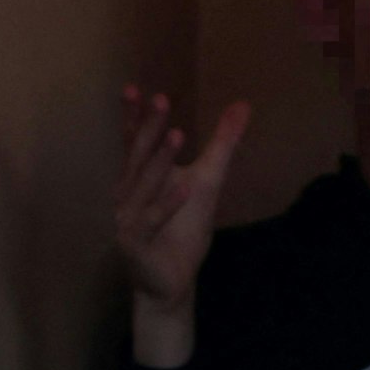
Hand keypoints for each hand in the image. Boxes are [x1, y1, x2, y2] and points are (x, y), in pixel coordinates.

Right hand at [114, 85, 249, 364]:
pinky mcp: (135, 242)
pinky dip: (167, 203)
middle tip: (161, 100)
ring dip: (159, 161)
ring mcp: (127, 218)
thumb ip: (222, 143)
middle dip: (149, 128)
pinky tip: (185, 187)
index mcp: (138, 178)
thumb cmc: (183, 229)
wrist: (173, 281)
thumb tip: (242, 105)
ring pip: (144, 185)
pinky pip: (152, 219)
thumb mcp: (209, 180)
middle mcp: (127, 194)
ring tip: (176, 136)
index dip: (134, 117)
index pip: (134, 142)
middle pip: (138, 156)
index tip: (134, 88)